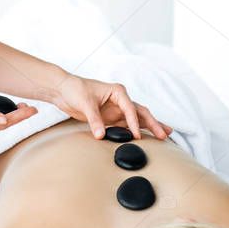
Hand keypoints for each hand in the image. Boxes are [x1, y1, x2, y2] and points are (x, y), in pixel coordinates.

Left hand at [51, 73, 172, 140]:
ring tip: (164, 135)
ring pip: (137, 119)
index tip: (138, 136)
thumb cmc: (75, 89)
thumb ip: (94, 120)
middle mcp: (120, 100)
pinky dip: (136, 131)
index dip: (135, 123)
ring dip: (149, 127)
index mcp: (118, 91)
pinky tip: (145, 138)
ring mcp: (117, 109)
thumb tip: (101, 135)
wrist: (63, 89)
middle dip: (153, 123)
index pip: (131, 109)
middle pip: (141, 112)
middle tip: (165, 135)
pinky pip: (126, 126)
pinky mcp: (111, 118)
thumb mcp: (85, 104)